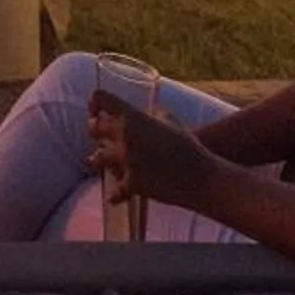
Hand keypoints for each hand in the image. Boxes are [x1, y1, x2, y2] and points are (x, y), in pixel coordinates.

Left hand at [88, 90, 218, 211]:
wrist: (201, 176)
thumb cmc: (188, 145)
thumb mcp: (170, 120)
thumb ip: (150, 114)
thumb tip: (141, 114)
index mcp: (133, 117)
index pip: (101, 99)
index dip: (95, 101)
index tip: (96, 107)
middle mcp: (124, 136)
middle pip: (93, 128)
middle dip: (95, 129)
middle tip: (96, 131)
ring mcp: (125, 160)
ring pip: (96, 158)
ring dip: (97, 159)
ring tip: (95, 160)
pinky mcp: (131, 183)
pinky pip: (114, 189)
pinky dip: (114, 193)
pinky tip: (114, 195)